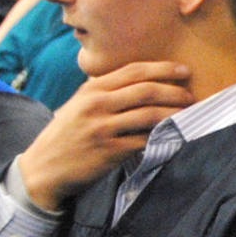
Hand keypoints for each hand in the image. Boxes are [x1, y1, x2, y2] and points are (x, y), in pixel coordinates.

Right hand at [13, 62, 194, 210]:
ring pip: (149, 115)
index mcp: (91, 89)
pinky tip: (174, 135)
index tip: (183, 71)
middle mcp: (97, 104)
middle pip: (146, 90)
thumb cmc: (66, 135)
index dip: (162, 69)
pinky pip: (144, 141)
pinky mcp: (109, 152)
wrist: (44, 167)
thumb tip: (141, 82)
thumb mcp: (78, 104)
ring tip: (188, 114)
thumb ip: (104, 92)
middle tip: (191, 95)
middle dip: (174, 91)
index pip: (133, 71)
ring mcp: (103, 128)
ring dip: (174, 114)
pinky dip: (162, 137)